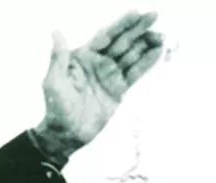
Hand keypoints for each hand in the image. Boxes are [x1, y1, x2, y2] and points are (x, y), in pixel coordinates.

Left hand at [33, 11, 163, 162]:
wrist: (67, 134)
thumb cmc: (56, 108)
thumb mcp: (54, 82)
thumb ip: (58, 57)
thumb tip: (56, 32)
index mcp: (84, 57)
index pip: (105, 36)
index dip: (120, 25)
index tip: (136, 14)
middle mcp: (99, 62)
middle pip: (122, 41)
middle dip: (138, 29)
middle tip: (154, 16)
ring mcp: (110, 75)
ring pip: (132, 55)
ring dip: (146, 44)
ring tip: (161, 35)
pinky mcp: (119, 89)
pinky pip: (135, 72)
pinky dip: (147, 62)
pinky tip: (158, 52)